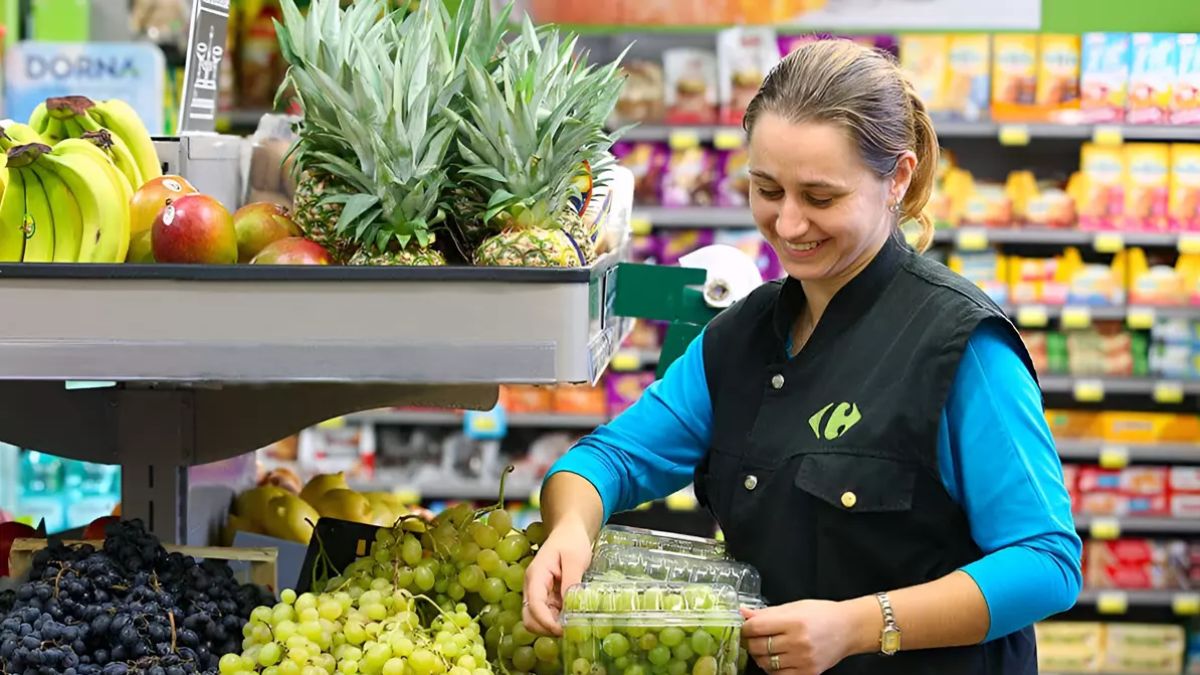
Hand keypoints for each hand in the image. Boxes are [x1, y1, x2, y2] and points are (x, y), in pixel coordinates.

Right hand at [521, 518, 592, 635]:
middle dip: (547, 629)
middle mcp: (532, 587)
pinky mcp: (546, 597)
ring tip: (573, 624)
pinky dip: (558, 621)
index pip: (534, 606)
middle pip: (530, 618)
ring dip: (552, 627)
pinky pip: (548, 615)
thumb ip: (571, 581)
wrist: (569, 531)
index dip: (547, 622)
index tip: (564, 630)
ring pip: (537, 620)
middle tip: (570, 630)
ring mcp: (538, 593)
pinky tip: (573, 618)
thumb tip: (570, 607)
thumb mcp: (575, 559)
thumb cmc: (571, 541)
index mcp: (536, 576)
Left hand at [741, 600, 865, 674]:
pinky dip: (771, 669)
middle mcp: (798, 642)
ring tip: (764, 648)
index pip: (756, 627)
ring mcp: (803, 660)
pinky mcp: (808, 673)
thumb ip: (767, 612)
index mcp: (794, 622)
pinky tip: (775, 660)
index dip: (745, 627)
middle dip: (749, 642)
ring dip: (759, 656)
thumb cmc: (822, 614)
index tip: (745, 626)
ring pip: (765, 664)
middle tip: (751, 637)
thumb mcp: (794, 607)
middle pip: (758, 647)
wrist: (849, 629)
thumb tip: (743, 613)